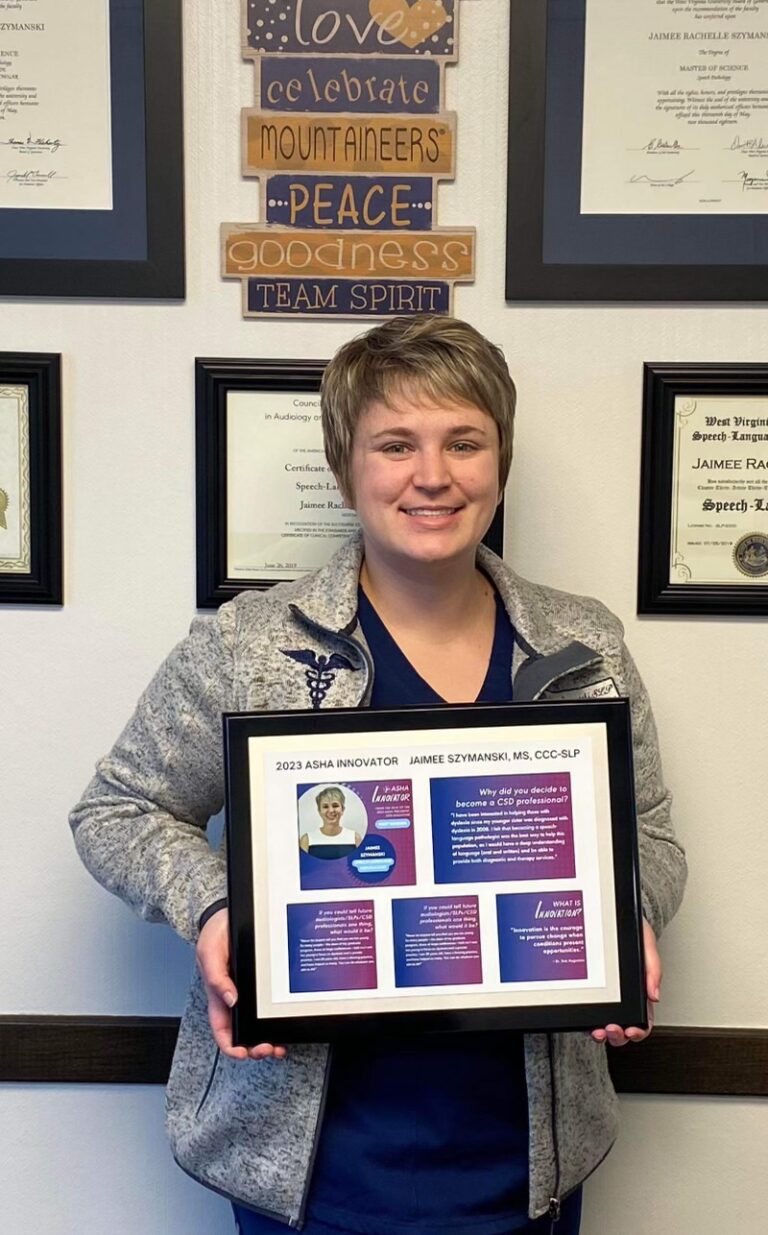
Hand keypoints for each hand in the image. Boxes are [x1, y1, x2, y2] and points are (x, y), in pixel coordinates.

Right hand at [195, 907, 286, 1060]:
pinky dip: (276, 1021)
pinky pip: (267, 1008)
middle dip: (254, 1048)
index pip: (221, 1030)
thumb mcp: (209, 951)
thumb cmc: (215, 933)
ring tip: (278, 1045)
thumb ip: (216, 976)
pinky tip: (283, 1023)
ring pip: (256, 1025)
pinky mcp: (259, 986)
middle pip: (242, 1034)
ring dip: (267, 1039)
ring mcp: (247, 993)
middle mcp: (233, 998)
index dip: (230, 1047)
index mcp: (218, 996)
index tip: (243, 1052)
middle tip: (267, 1048)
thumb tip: (230, 999)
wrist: (227, 916)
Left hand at [591, 918, 659, 1046]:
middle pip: (624, 1029)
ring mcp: (607, 998)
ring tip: (599, 1030)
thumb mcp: (646, 944)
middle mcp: (624, 999)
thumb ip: (653, 968)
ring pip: (606, 1026)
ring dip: (603, 1034)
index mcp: (641, 992)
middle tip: (612, 1029)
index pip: (643, 1020)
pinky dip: (589, 1023)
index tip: (632, 1029)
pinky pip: (591, 1013)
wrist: (613, 917)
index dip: (639, 1030)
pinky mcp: (593, 993)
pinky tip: (588, 1022)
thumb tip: (655, 995)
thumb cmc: (632, 931)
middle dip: (619, 1036)